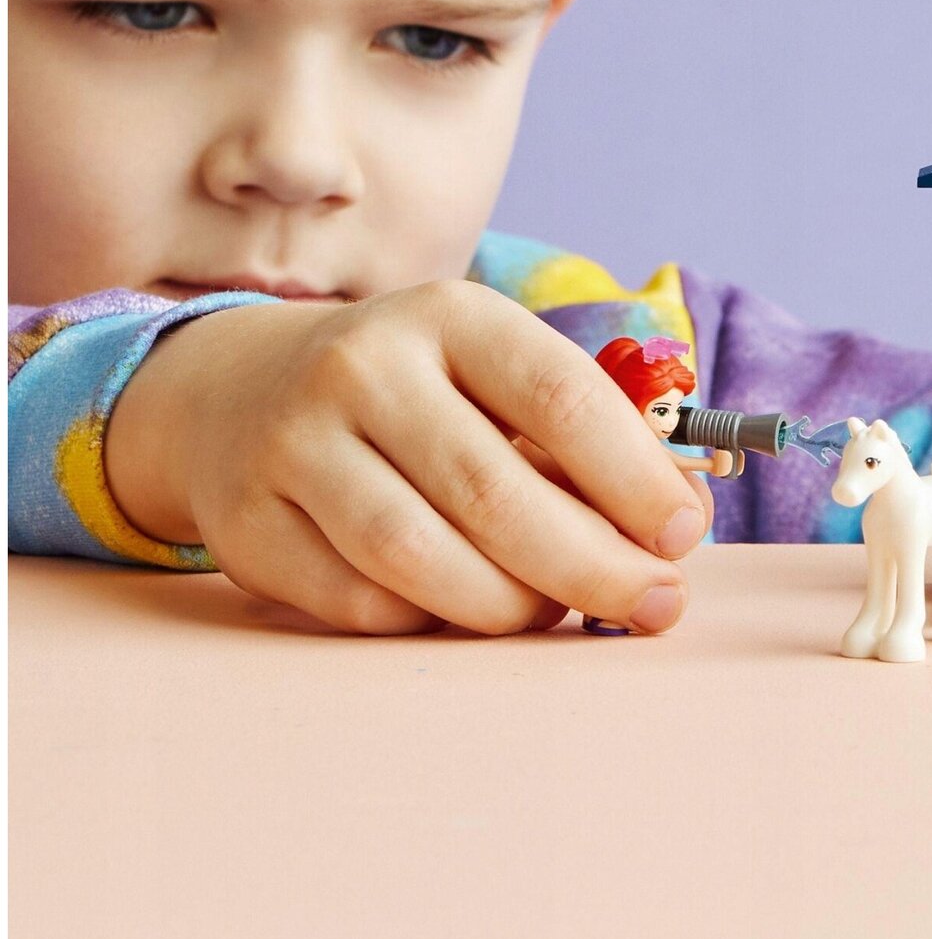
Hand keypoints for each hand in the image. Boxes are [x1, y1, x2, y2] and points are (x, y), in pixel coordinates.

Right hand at [103, 281, 712, 634]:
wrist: (239, 391)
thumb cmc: (414, 389)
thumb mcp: (492, 370)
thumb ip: (583, 434)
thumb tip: (679, 520)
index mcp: (450, 316)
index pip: (560, 394)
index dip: (634, 475)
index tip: (685, 534)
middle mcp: (365, 369)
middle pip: (493, 490)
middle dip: (592, 563)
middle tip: (654, 603)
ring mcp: (294, 446)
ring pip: (420, 557)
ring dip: (511, 606)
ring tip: (557, 612)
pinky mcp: (247, 526)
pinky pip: (360, 604)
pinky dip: (431, 622)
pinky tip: (468, 612)